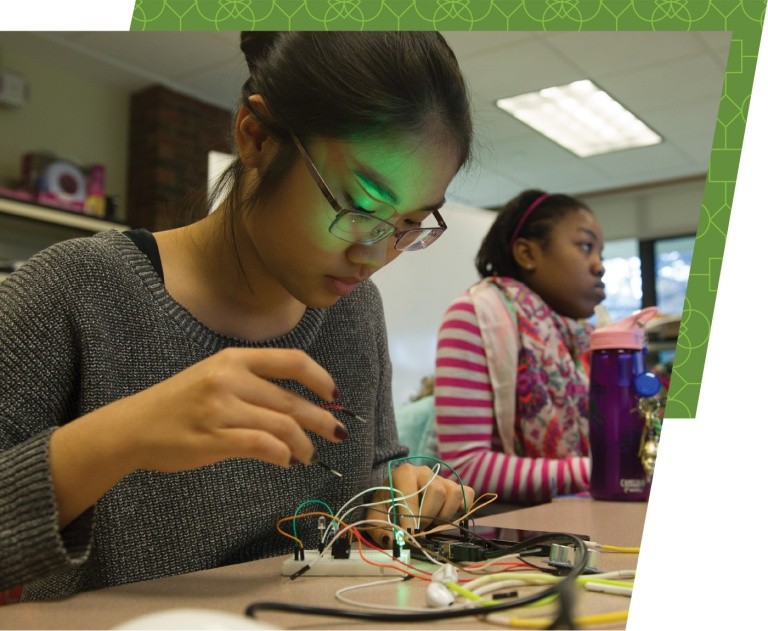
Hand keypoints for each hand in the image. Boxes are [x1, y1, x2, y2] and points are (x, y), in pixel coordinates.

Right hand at [50, 348, 345, 525]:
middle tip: (337, 433)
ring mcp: (221, 408)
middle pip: (292, 399)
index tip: (334, 394)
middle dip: (321, 419)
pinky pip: (262, 445)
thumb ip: (254, 384)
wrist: (133, 427)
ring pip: (282, 425)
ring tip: (309, 454)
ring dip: (304, 444)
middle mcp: (230, 378)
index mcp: (234, 359)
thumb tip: (300, 406)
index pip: (292, 361)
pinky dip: (282, 454)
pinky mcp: (213, 438)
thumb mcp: (214, 377)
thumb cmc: (178, 403)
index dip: (320, 378)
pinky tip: (286, 460)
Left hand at [365, 463, 474, 547]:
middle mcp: (425, 472)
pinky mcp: (455, 487)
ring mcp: (442, 478)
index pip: (412, 495)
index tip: (408, 535)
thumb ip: (380, 531)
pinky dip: (461, 508)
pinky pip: (467, 494)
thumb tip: (393, 542)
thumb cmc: (386, 506)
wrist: (395, 494)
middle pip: (437, 491)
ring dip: (444, 515)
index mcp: (404, 473)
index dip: (411, 518)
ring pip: (453, 494)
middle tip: (419, 529)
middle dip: (428, 516)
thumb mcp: (375, 517)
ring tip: (430, 523)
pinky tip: (445, 516)